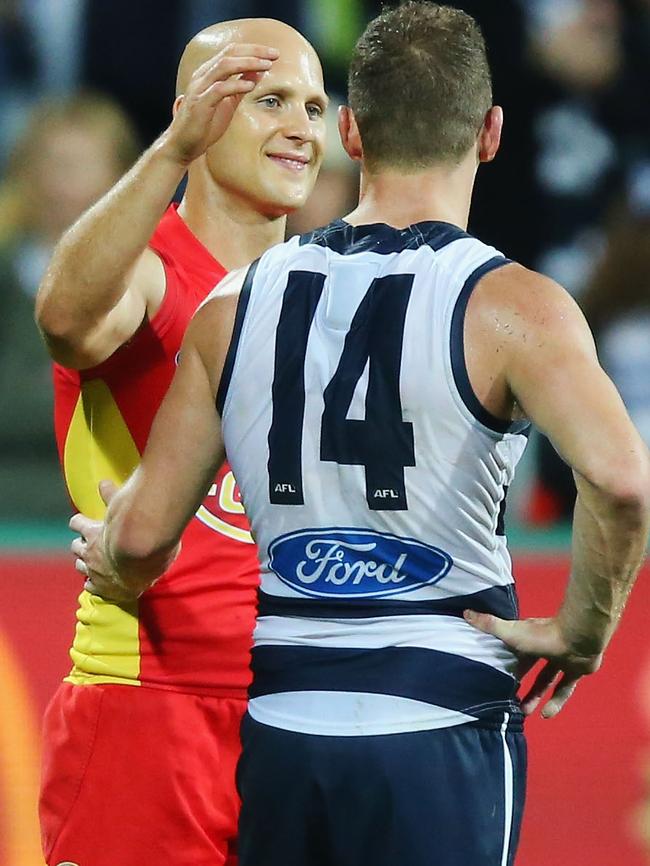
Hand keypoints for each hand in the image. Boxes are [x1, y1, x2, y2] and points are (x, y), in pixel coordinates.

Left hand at [69, 480, 138, 603]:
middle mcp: (90, 551)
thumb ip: (113, 495)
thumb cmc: (138, 526)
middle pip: (75, 547)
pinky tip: (98, 584)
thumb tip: (103, 483)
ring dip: (85, 564)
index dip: (79, 523)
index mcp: (93, 530)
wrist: (145, 553)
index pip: (76, 523)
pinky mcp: (106, 587)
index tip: (82, 522)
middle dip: (81, 544)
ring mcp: (96, 570)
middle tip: (90, 543)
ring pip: (80, 567)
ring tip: (93, 564)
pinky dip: (93, 584)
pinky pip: (92, 588)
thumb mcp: (124, 505)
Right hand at [162, 43, 278, 164]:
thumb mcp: (228, 103)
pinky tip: (250, 86)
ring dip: (248, 63)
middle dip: (254, 52)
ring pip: (224, 66)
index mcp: (208, 73)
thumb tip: (259, 70)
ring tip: (266, 65)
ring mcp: (200, 88)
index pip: (232, 52)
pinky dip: (236, 85)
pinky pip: (219, 89)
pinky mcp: (200, 104)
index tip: (273, 53)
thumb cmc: (205, 125)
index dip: (253, 49)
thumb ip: (241, 87)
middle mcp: (203, 76)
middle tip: (274, 54)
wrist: (184, 145)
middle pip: (229, 53)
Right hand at [464, 610, 601, 718]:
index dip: (508, 664)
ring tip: (525, 713)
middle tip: (511, 701)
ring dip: (536, 696)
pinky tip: (546, 715)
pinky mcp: (577, 670)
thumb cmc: (541, 635)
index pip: (515, 651)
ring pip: (547, 680)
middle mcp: (545, 647)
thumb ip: (489, 624)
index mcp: (529, 638)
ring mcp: (562, 659)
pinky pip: (565, 688)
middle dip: (522, 685)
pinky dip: (556, 701)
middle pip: (531, 668)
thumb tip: (465, 612)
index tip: (498, 677)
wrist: (579, 636)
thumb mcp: (511, 632)